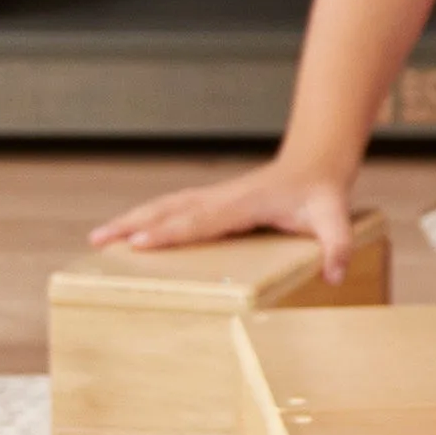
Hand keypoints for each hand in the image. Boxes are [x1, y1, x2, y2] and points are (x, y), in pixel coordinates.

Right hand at [92, 155, 364, 266]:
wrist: (315, 160)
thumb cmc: (322, 192)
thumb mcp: (335, 217)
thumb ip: (338, 244)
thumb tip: (336, 274)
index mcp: (243, 204)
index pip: (199, 221)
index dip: (169, 232)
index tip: (137, 242)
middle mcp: (221, 198)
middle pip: (168, 210)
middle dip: (131, 224)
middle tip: (97, 239)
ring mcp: (213, 197)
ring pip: (164, 206)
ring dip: (130, 219)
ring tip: (97, 237)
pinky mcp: (212, 200)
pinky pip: (172, 208)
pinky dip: (146, 216)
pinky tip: (128, 228)